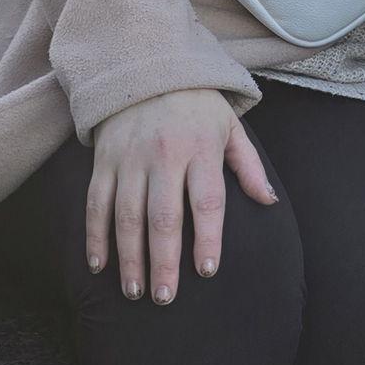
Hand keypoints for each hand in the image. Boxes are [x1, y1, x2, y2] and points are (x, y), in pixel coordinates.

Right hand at [87, 89, 275, 301]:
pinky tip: (100, 266)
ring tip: (136, 291)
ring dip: (129, 258)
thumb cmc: (196, 105)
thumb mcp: (230, 127)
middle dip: (164, 261)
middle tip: (165, 298)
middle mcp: (164, 156)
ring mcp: (129, 159)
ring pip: (127, 216)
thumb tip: (269, 202)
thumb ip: (248, 166)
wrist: (145, 66)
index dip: (208, 238)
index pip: (206, 201)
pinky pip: (97, 204)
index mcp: (200, 149)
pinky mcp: (103, 160)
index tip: (207, 271)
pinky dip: (95, 237)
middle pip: (163, 217)